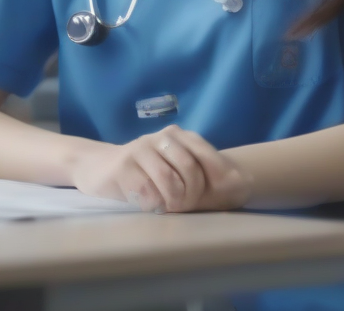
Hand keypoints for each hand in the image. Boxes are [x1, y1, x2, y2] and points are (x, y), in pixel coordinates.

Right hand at [70, 124, 252, 212]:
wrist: (99, 168)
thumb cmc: (147, 173)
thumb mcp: (175, 168)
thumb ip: (207, 175)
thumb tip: (244, 182)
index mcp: (178, 135)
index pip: (204, 151)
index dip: (217, 174)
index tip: (224, 193)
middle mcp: (161, 137)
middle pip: (189, 168)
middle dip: (192, 194)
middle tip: (186, 207)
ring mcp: (140, 149)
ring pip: (169, 181)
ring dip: (173, 202)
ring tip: (168, 208)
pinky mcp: (123, 166)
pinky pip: (147, 191)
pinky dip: (154, 204)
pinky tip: (150, 206)